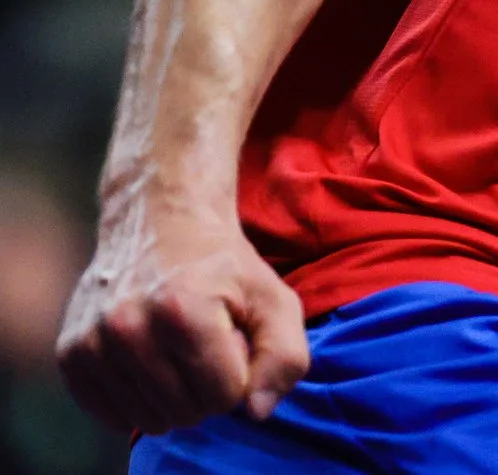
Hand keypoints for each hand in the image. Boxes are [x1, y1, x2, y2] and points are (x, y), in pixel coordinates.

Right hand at [55, 199, 308, 436]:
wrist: (160, 222)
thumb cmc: (225, 268)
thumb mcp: (274, 299)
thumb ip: (284, 357)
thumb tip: (255, 412)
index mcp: (182, 309)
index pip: (225, 396)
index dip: (239, 374)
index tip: (234, 339)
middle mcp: (128, 326)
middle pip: (186, 411)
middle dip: (208, 387)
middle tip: (207, 343)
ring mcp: (93, 340)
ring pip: (149, 418)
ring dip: (173, 395)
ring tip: (177, 349)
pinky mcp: (70, 353)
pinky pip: (110, 414)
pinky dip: (138, 400)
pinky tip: (149, 362)